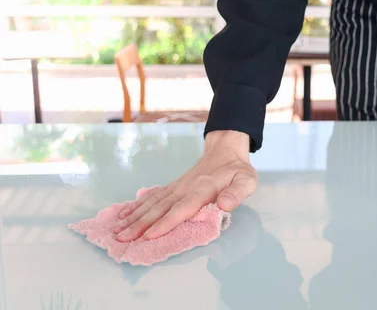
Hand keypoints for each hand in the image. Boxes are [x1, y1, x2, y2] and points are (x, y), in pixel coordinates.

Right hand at [114, 130, 257, 241]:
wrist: (225, 150)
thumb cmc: (236, 170)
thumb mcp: (246, 180)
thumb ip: (236, 193)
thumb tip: (224, 204)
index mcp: (202, 189)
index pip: (182, 208)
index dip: (166, 222)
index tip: (149, 235)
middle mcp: (185, 188)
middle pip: (160, 208)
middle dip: (141, 224)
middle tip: (122, 238)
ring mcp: (176, 186)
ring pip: (152, 203)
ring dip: (134, 218)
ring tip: (117, 231)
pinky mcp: (172, 186)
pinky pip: (152, 197)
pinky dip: (137, 206)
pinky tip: (123, 215)